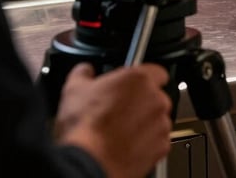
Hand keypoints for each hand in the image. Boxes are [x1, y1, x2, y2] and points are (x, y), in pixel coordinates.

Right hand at [55, 62, 172, 177]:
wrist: (89, 163)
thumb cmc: (85, 128)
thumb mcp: (74, 90)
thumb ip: (84, 73)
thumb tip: (84, 71)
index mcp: (139, 79)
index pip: (156, 71)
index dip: (142, 79)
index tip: (132, 87)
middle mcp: (156, 98)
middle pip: (156, 96)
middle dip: (142, 103)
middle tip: (122, 111)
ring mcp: (161, 123)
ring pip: (158, 119)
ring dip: (146, 123)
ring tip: (123, 131)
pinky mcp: (161, 146)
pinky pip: (159, 141)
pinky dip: (148, 143)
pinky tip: (128, 146)